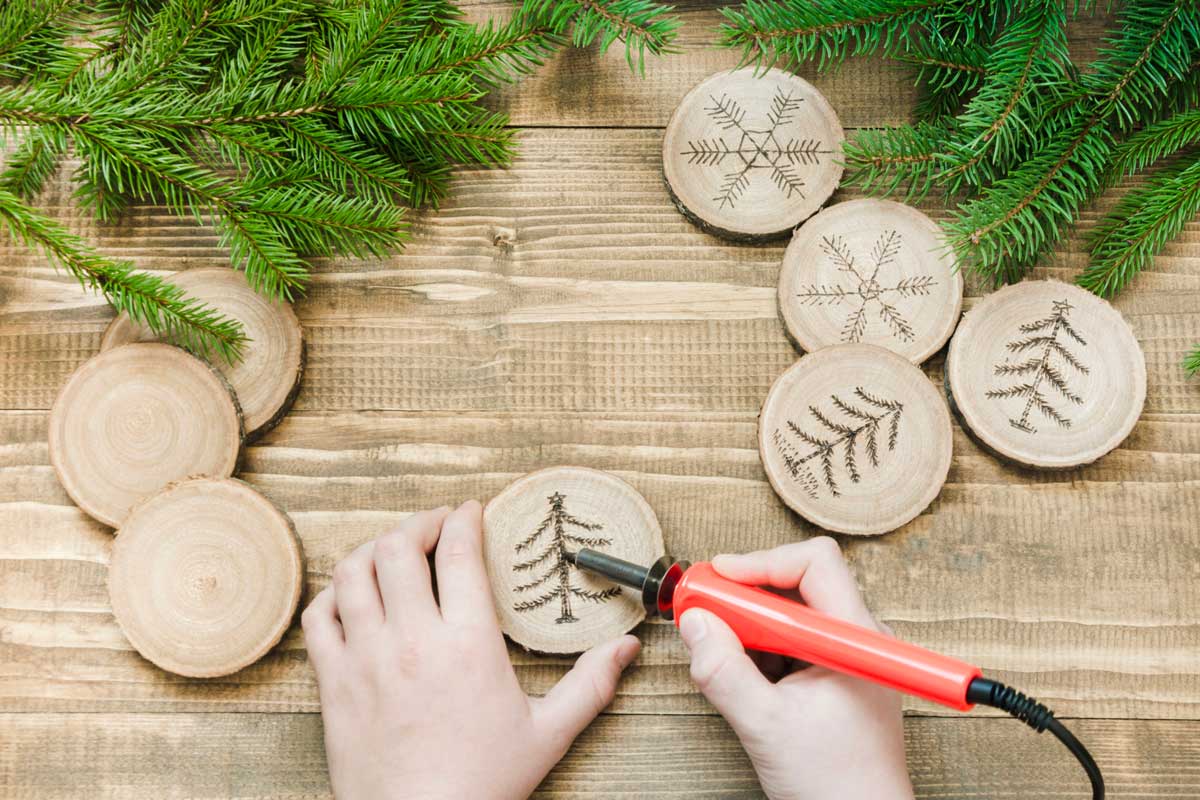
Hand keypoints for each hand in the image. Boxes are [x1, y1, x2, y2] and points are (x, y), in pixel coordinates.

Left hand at [302, 501, 640, 799]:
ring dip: (374, 550)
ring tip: (395, 551)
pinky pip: (319, 616)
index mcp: (468, 645)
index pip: (459, 554)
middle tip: (437, 526)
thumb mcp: (548, 734)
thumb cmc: (482, 784)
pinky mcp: (333, 682)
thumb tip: (626, 647)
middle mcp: (412, 641)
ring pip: (353, 573)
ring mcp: (365, 659)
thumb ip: (590, 684)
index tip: (471, 511)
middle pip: (400, 548)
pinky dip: (333, 594)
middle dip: (420, 523)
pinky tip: (354, 596)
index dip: (464, 519)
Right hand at [678, 537, 912, 799]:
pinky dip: (759, 651)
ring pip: (789, 615)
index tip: (718, 577)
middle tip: (703, 610)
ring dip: (749, 627)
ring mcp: (846, 658)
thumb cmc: (835, 786)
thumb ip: (724, 671)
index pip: (815, 564)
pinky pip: (790, 643)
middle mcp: (858, 639)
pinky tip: (743, 678)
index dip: (762, 563)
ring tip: (721, 653)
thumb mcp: (765, 727)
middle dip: (745, 597)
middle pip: (797, 584)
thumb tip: (694, 623)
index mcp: (856, 639)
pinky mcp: (833, 676)